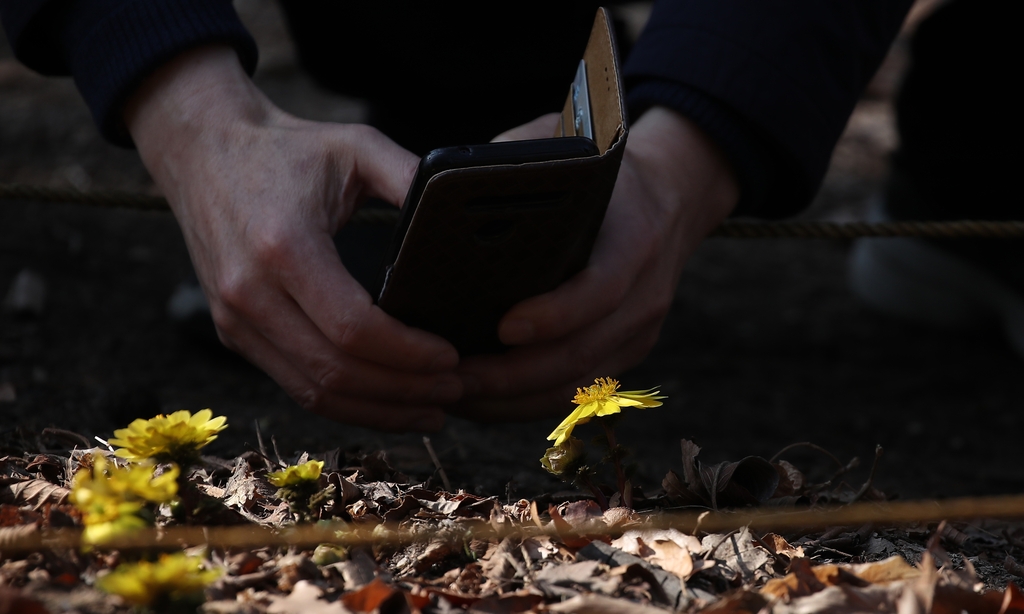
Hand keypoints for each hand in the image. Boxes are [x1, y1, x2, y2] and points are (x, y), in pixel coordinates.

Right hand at [125, 46, 460, 430]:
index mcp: (284, 246)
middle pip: (335, 372)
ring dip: (377, 410)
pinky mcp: (233, 333)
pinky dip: (345, 403)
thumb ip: (409, 176)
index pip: (353, 329)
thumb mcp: (355, 146)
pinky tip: (386, 403)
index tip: (451, 357)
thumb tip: (466, 204)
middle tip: (455, 390)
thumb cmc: (287, 149)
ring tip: (431, 410)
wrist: (203, 152)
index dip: (408, 354)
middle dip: (403, 391)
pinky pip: (294, 385)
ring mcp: (235, 319)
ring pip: (314, 391)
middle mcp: (249, 291)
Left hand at [450, 106, 738, 420]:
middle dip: (511, 376)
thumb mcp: (561, 151)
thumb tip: (427, 202)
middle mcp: (645, 293)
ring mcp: (640, 330)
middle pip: (580, 354)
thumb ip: (509, 173)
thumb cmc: (600, 169)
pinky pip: (575, 392)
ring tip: (452, 393)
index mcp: (635, 237)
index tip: (503, 327)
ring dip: (511, 399)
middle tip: (450, 376)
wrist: (672, 195)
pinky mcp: (628, 353)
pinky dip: (525, 402)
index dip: (554, 316)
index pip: (601, 290)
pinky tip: (480, 397)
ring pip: (574, 386)